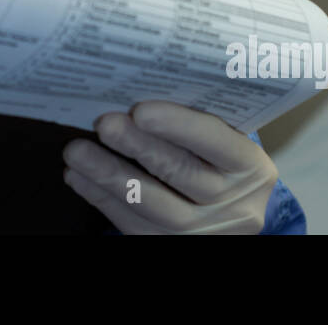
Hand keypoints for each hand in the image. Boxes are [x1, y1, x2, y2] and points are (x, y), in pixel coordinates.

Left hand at [62, 100, 277, 233]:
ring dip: (108, 174)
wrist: (226, 211)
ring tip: (77, 150)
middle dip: (137, 146)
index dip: (178, 125)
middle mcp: (234, 203)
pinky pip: (132, 224)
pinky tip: (78, 176)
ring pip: (151, 204)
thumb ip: (197, 118)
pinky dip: (101, 197)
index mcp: (250, 166)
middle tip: (104, 123)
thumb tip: (138, 83)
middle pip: (180, 172)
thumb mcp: (225, 141)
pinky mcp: (170, 244)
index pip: (216, 141)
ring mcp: (203, 230)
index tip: (141, 109)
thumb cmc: (217, 160)